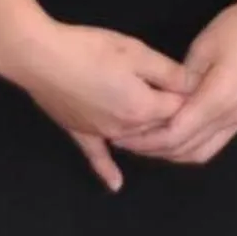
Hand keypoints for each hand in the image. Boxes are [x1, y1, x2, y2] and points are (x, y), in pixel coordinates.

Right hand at [0, 17, 194, 192]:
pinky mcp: (79, 131)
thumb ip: (168, 72)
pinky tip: (116, 185)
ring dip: (150, 132)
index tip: (196, 79)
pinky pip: (96, 155)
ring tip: (165, 124)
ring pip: (135, 137)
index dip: (189, 91)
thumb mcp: (138, 52)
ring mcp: (100, 133)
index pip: (180, 107)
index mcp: (143, 108)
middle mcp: (125, 128)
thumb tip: (193, 85)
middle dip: (173, 111)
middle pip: (159, 124)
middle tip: (179, 94)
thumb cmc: (91, 50)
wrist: (40, 58)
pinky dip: (107, 169)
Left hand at [125, 0, 236, 167]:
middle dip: (155, 150)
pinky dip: (192, 144)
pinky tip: (178, 131)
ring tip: (151, 138)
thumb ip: (182, 78)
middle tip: (130, 140)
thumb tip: (167, 97)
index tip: (121, 134)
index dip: (145, 140)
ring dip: (174, 151)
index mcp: (218, 99)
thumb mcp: (204, 45)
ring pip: (202, 151)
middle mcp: (231, 116)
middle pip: (187, 150)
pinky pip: (215, 141)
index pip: (174, 135)